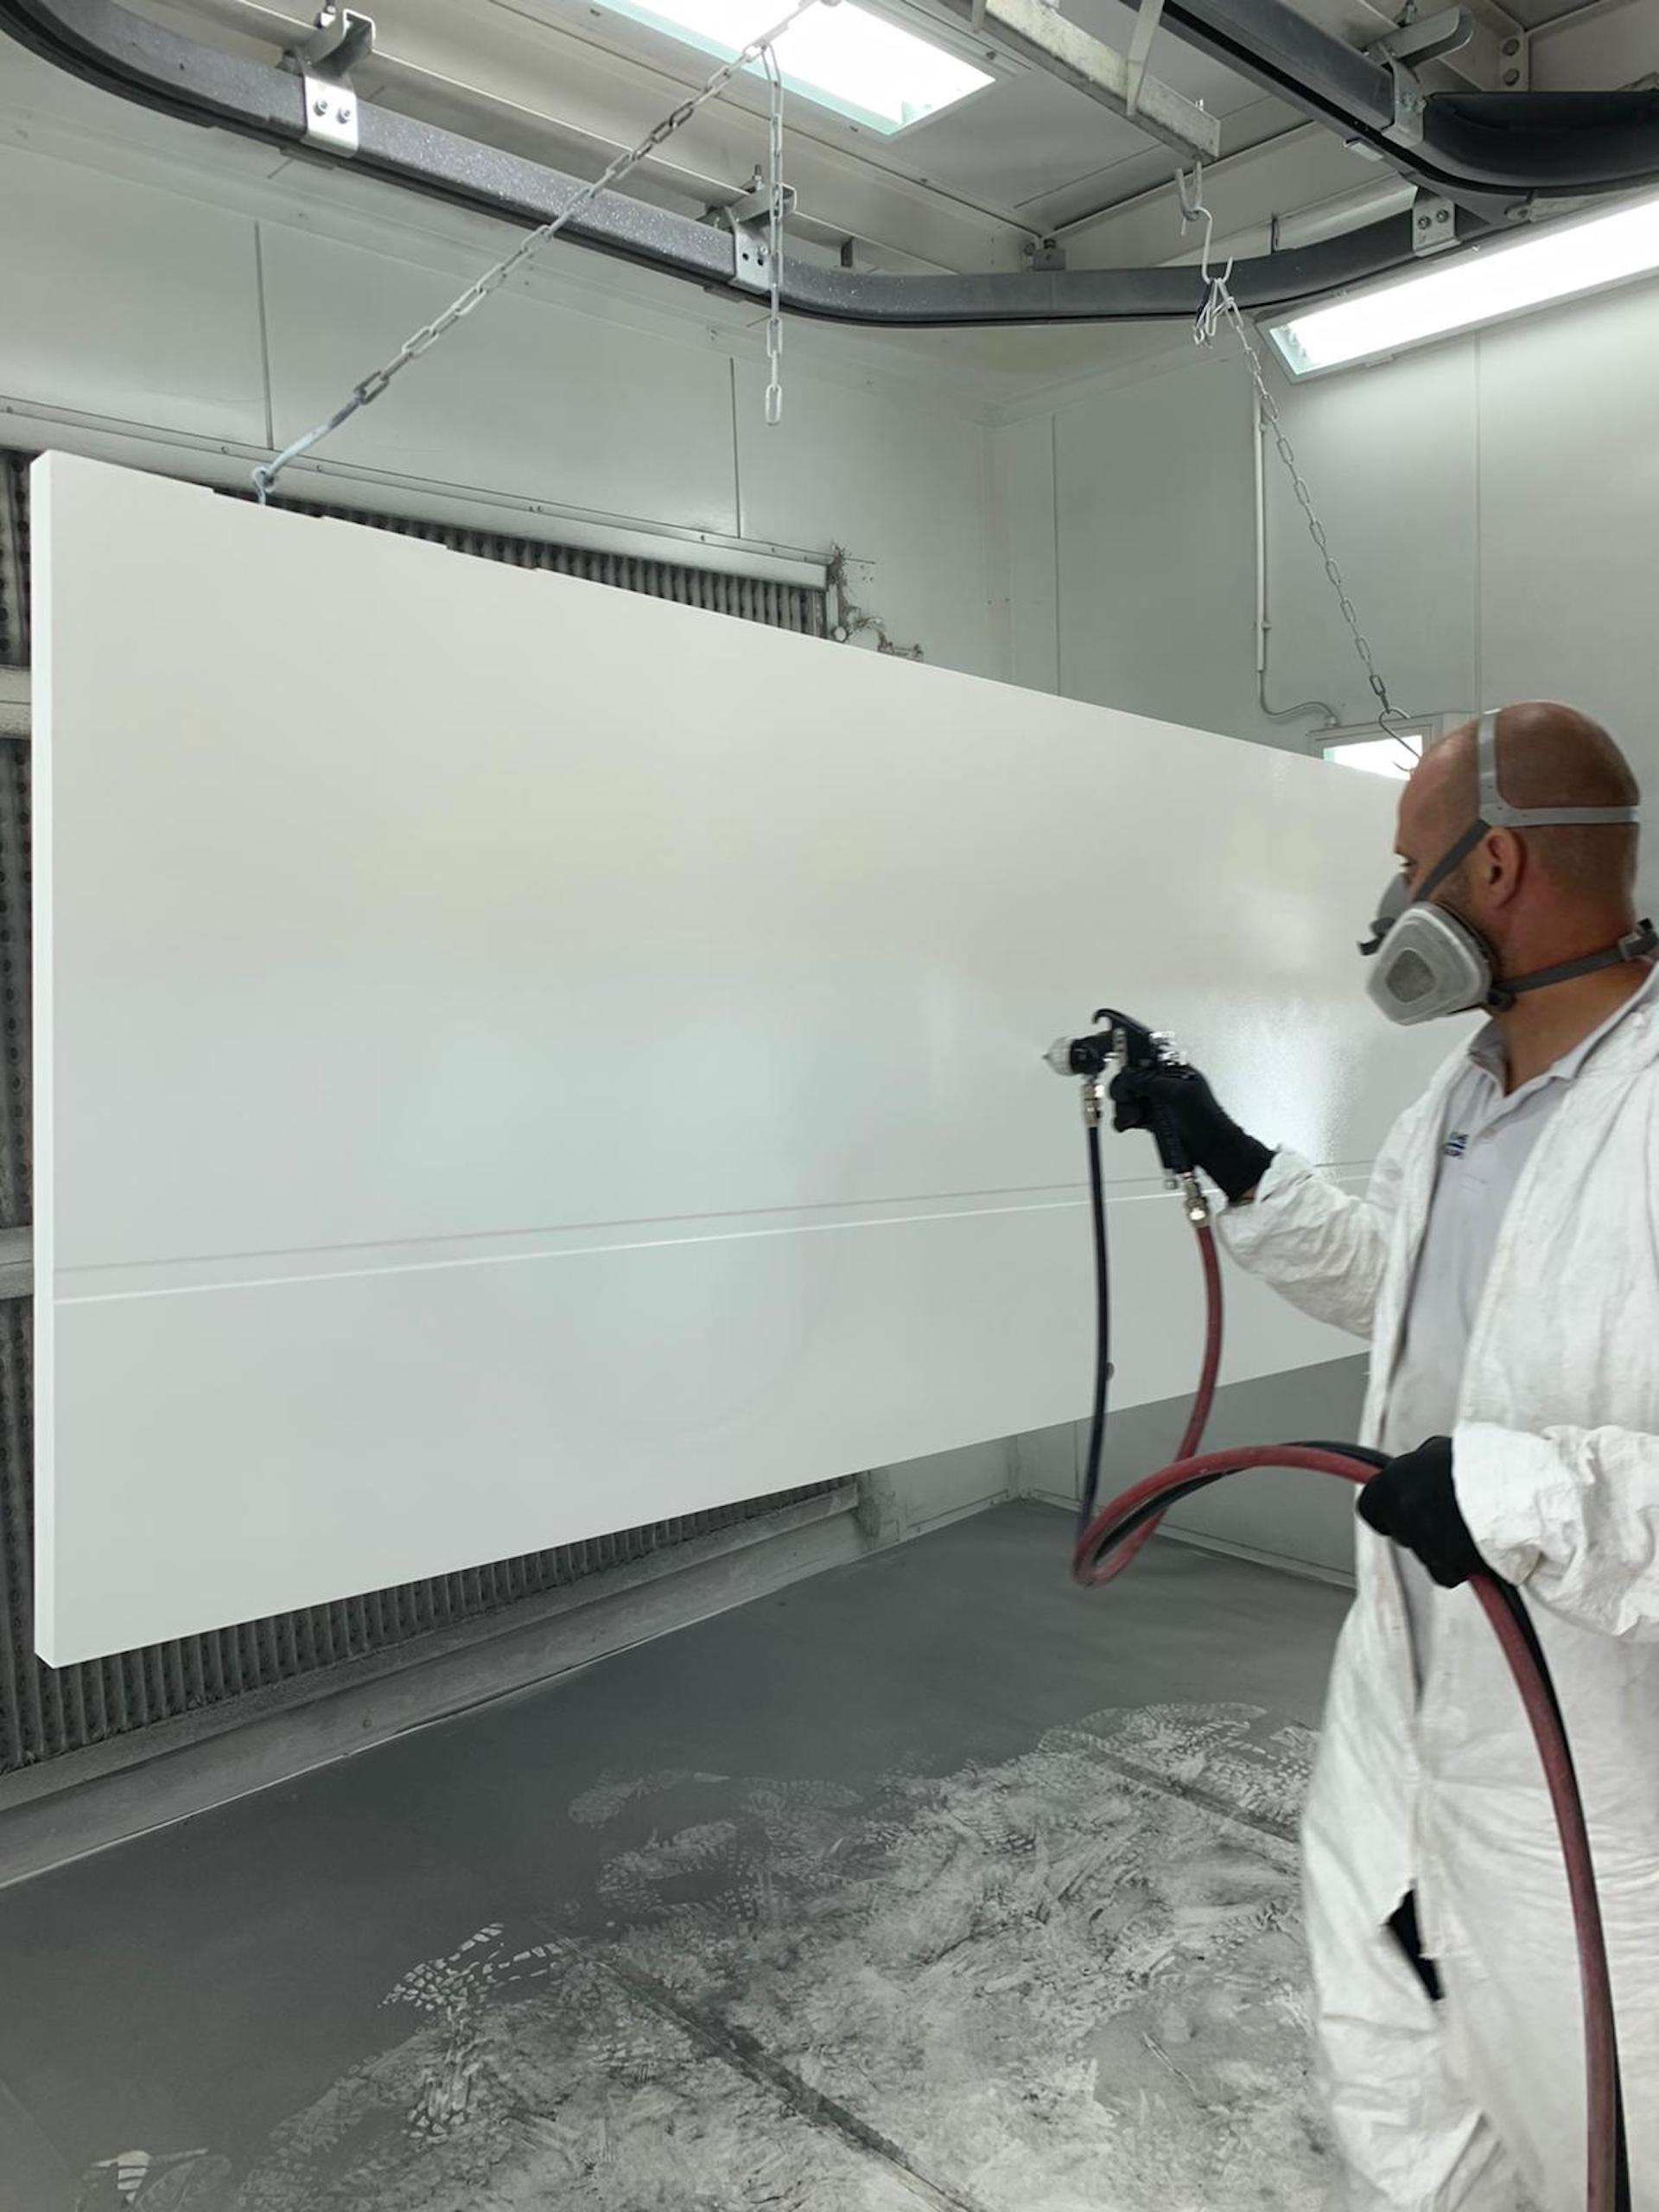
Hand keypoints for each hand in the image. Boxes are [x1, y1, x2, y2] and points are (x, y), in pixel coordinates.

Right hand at [1109, 1065, 1273, 1203]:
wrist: (1210, 1147)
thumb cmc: (1206, 1118)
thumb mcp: (1179, 1094)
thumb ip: (1152, 1082)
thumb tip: (1130, 1073)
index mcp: (1171, 1071)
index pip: (1144, 1057)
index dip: (1130, 1058)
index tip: (1122, 1064)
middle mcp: (1160, 1085)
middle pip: (1129, 1079)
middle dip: (1125, 1089)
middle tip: (1131, 1098)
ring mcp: (1154, 1103)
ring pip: (1126, 1098)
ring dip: (1124, 1107)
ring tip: (1134, 1116)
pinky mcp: (1148, 1120)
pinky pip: (1127, 1116)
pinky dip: (1123, 1120)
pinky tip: (1128, 1124)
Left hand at [1358, 1437, 1484, 1588]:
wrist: (1514, 1487)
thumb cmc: (1478, 1464)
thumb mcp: (1437, 1451)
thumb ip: (1415, 1468)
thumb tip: (1408, 1475)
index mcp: (1393, 1480)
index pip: (1368, 1508)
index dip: (1383, 1513)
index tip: (1395, 1513)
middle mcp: (1402, 1509)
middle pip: (1401, 1532)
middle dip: (1419, 1529)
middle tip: (1445, 1517)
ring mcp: (1423, 1537)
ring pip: (1424, 1554)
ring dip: (1440, 1548)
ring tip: (1466, 1527)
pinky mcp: (1446, 1561)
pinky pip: (1443, 1574)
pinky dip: (1456, 1568)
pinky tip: (1472, 1550)